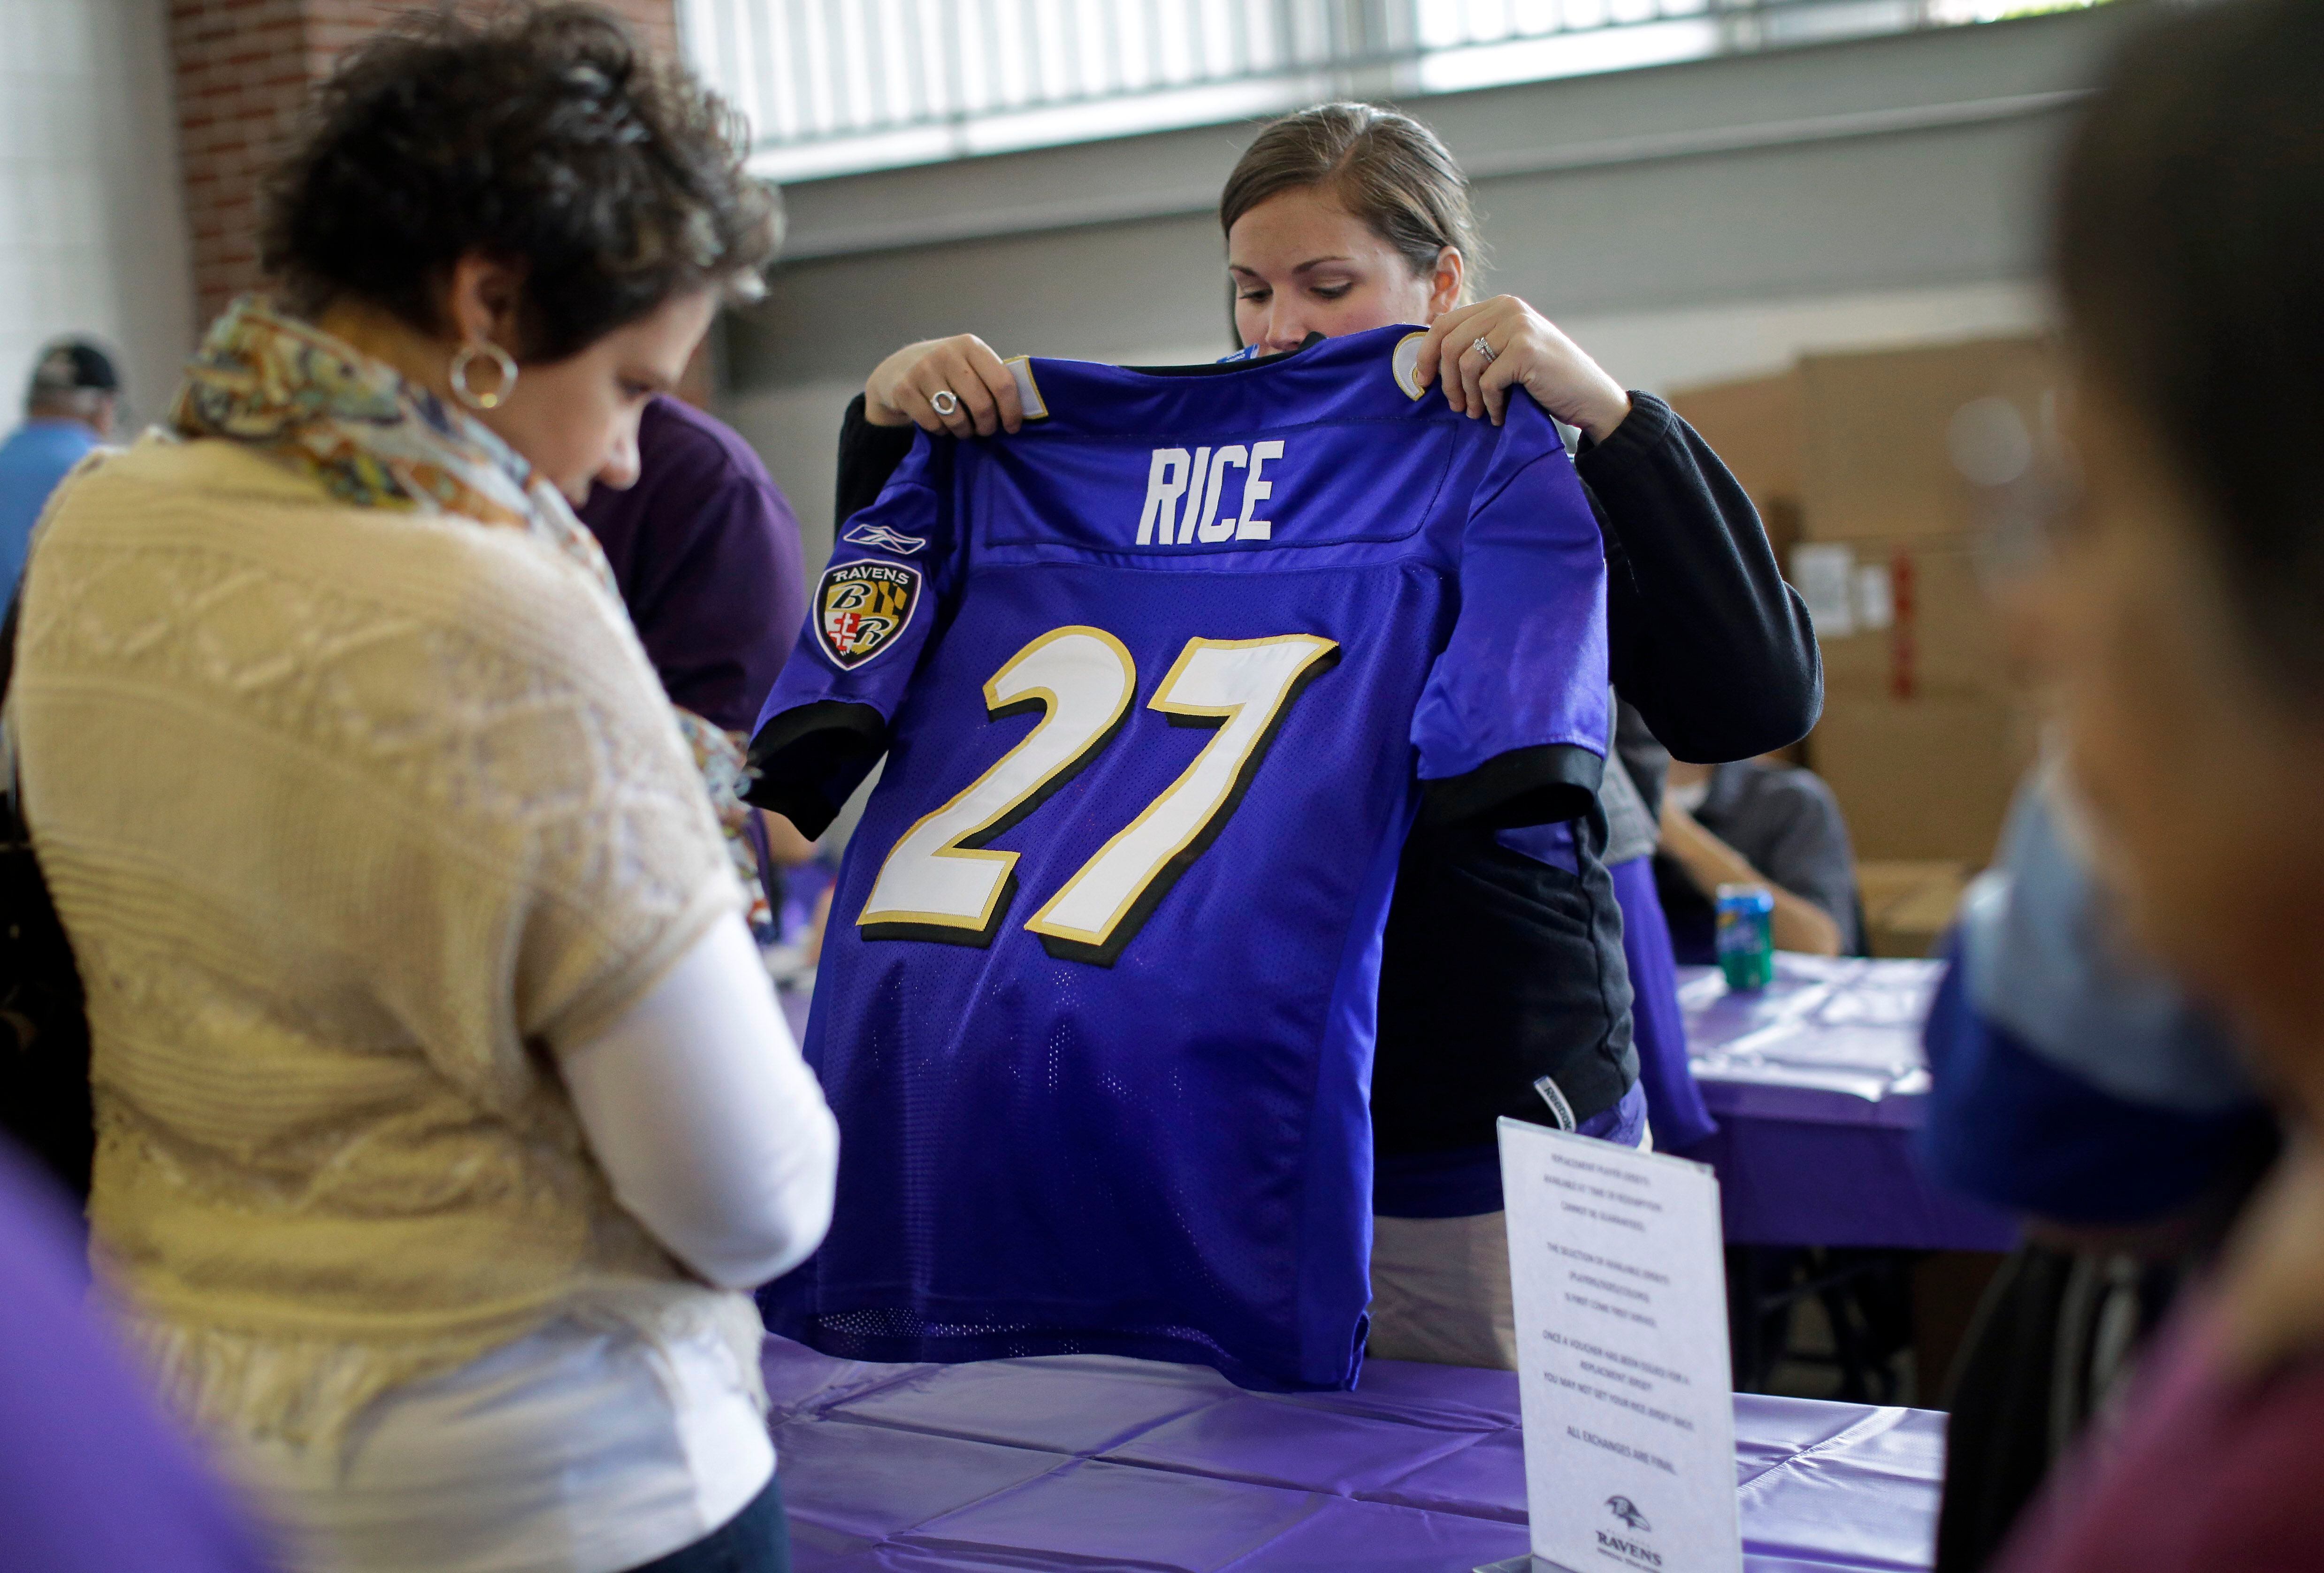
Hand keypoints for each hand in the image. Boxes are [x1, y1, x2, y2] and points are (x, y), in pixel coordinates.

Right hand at [864, 334, 1022, 437]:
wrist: (897, 369)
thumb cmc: (945, 371)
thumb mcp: (969, 364)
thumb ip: (992, 378)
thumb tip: (1025, 409)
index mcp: (971, 345)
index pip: (1003, 383)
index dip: (1012, 411)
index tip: (1012, 427)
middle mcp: (947, 353)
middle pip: (982, 405)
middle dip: (987, 426)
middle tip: (984, 430)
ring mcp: (923, 370)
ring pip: (957, 418)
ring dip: (964, 431)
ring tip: (962, 428)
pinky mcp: (904, 390)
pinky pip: (934, 424)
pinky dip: (941, 431)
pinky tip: (940, 423)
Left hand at [1413, 296, 1631, 441]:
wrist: (1590, 395)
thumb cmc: (1545, 378)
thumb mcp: (1508, 350)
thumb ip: (1478, 343)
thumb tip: (1428, 359)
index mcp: (1500, 305)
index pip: (1445, 323)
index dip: (1426, 353)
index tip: (1422, 381)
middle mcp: (1508, 309)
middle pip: (1449, 343)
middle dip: (1446, 381)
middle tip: (1455, 406)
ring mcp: (1518, 327)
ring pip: (1466, 364)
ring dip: (1467, 396)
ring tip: (1477, 413)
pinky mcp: (1525, 351)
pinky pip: (1487, 382)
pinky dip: (1489, 404)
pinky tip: (1499, 415)